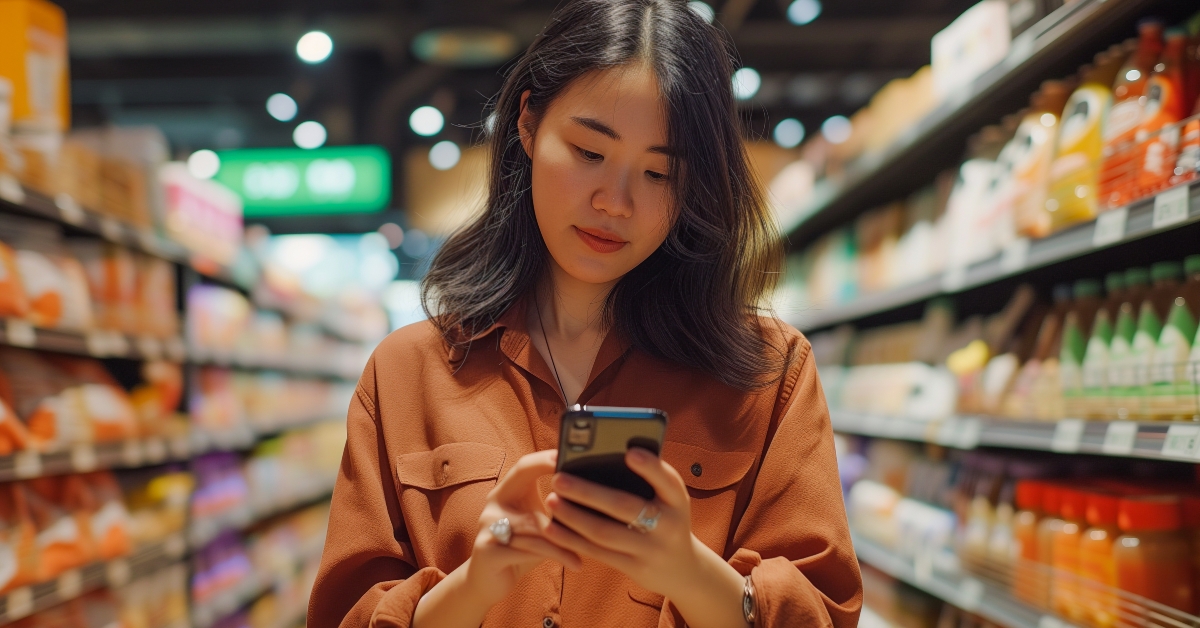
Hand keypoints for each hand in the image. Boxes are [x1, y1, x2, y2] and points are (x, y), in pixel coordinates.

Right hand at [465, 450, 582, 606]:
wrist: (488, 583)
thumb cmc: (522, 550)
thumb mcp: (540, 526)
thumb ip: (557, 510)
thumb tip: (595, 496)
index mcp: (506, 491)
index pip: (524, 466)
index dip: (546, 458)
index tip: (572, 456)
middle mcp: (493, 504)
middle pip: (525, 486)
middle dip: (557, 486)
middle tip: (588, 490)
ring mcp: (488, 527)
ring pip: (535, 524)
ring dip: (566, 533)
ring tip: (594, 542)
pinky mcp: (487, 551)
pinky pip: (528, 549)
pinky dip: (556, 555)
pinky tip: (577, 563)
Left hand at [542, 447, 702, 600]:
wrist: (683, 569)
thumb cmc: (667, 520)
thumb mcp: (669, 500)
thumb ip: (648, 481)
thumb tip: (602, 456)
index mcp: (678, 500)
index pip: (669, 481)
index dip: (651, 467)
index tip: (629, 452)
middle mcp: (668, 525)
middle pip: (624, 506)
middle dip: (588, 492)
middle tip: (558, 478)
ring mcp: (650, 550)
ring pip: (605, 532)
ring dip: (574, 516)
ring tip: (551, 500)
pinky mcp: (633, 568)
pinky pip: (598, 552)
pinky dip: (572, 539)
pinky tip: (552, 528)